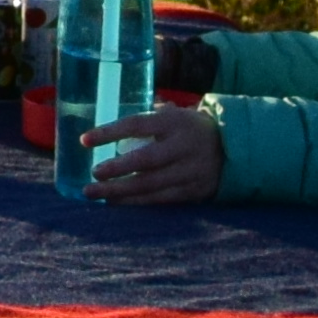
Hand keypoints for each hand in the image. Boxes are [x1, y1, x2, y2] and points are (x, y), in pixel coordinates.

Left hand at [86, 104, 224, 207]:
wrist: (232, 148)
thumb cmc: (188, 129)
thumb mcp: (173, 115)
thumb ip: (145, 118)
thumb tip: (107, 119)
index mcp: (174, 122)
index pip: (137, 125)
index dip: (109, 133)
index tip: (84, 141)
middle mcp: (184, 146)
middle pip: (146, 160)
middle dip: (116, 169)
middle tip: (92, 174)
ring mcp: (191, 171)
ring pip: (151, 185)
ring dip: (120, 191)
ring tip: (93, 194)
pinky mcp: (194, 191)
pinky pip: (161, 199)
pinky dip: (136, 202)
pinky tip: (115, 202)